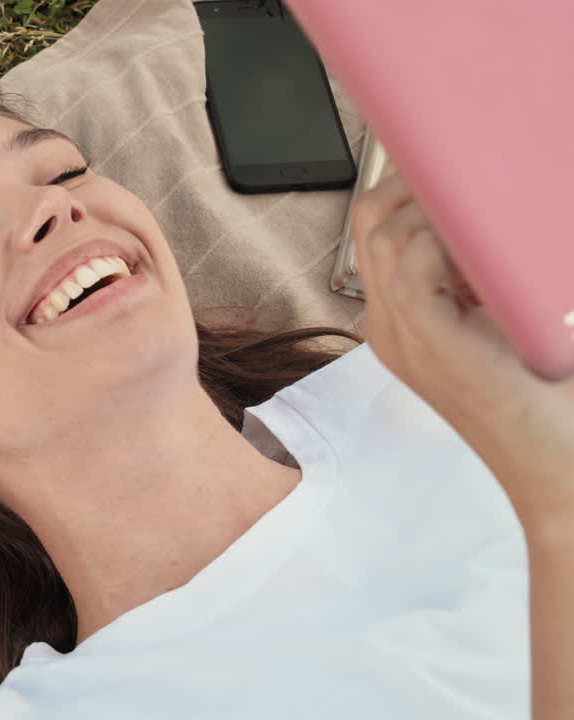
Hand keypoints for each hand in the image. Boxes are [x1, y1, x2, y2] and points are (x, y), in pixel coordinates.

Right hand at [350, 165, 573, 521]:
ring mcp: (401, 336)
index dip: (410, 189)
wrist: (563, 471)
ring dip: (435, 210)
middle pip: (369, 221)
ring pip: (381, 234)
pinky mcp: (425, 342)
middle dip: (417, 185)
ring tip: (489, 218)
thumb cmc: (551, 399)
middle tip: (474, 182)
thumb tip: (497, 212)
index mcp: (406, 320)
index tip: (456, 168)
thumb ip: (489, 272)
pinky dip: (442, 242)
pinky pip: (407, 265)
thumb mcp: (512, 318)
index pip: (378, 230)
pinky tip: (486, 252)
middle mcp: (391, 326)